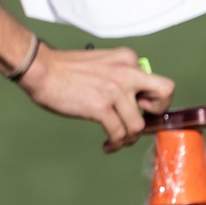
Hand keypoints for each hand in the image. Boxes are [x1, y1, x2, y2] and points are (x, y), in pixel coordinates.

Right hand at [20, 44, 172, 151]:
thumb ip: (118, 74)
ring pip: (139, 124)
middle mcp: (126, 72)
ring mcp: (115, 90)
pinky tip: (107, 145)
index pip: (156, 80)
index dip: (153, 99)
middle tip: (141, 120)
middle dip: (157, 112)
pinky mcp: (101, 107)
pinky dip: (116, 144)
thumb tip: (131, 99)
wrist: (40, 69)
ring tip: (117, 141)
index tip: (140, 107)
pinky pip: (119, 133)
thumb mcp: (101, 63)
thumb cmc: (64, 69)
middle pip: (165, 93)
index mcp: (127, 59)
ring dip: (130, 137)